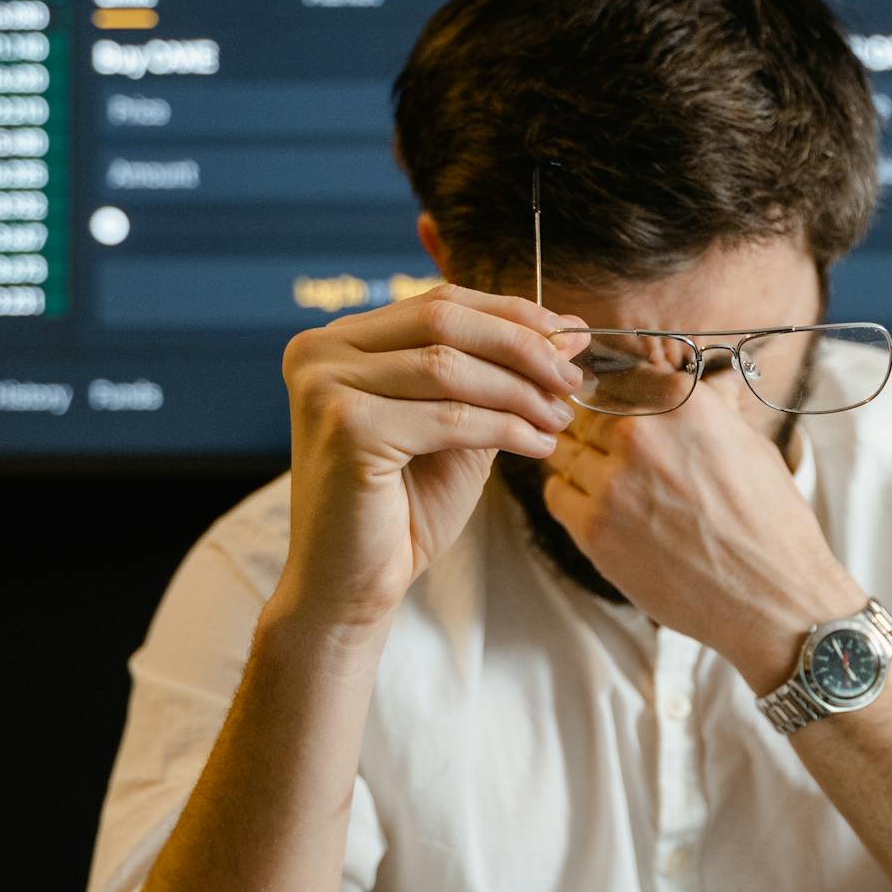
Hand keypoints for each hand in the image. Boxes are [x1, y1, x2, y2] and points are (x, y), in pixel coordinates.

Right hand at [273, 287, 587, 636]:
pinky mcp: (346, 428)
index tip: (568, 338)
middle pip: (443, 321)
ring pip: (450, 368)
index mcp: (338, 342)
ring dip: (520, 392)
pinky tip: (538, 446)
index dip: (510, 315)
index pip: (437, 303)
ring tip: (559, 418)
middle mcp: (320, 353)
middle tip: (571, 378)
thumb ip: (498, 378)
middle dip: (521, 347)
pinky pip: (450, 417)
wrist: (352, 587)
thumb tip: (567, 332)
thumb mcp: (457, 429)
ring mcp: (326, 387)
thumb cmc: (401, 511)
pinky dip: (506, 429)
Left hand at [542, 373, 863, 689]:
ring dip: (583, 463)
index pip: (619, 376)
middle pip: (586, 413)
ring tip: (610, 484)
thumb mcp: (750, 445)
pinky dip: (571, 496)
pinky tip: (599, 507)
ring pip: (566, 452)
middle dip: (597, 430)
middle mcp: (639, 434)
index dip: (617, 394)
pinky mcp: (594, 529)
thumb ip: (710, 407)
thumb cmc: (770, 524)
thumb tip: (703, 380)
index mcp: (680, 403)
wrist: (774, 597)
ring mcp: (611, 482)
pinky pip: (556, 494)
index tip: (617, 407)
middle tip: (613, 453)